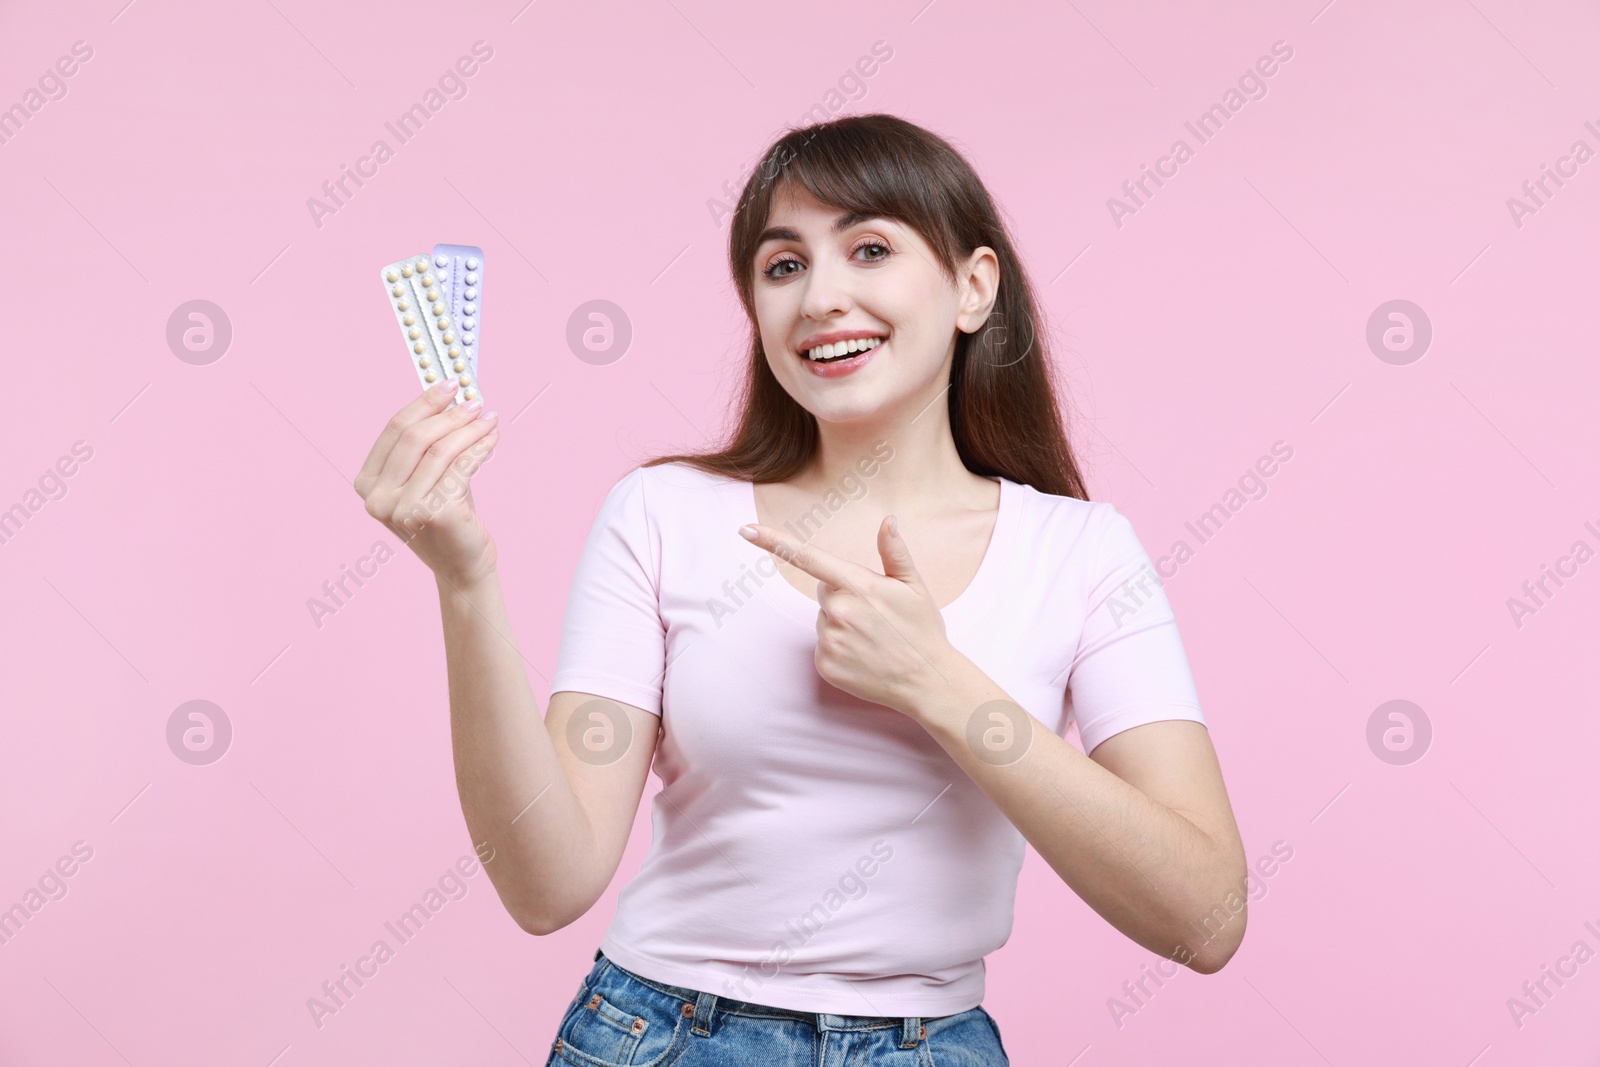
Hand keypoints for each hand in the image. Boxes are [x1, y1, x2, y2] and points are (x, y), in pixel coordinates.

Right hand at [355, 379, 500, 587]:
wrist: (462, 565)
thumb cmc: (447, 518)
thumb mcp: (428, 478)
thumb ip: (428, 445)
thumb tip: (450, 398)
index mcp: (367, 484)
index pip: (394, 430)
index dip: (423, 403)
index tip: (448, 385)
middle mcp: (377, 498)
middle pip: (414, 436)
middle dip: (448, 413)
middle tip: (474, 401)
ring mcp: (401, 508)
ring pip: (440, 450)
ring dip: (469, 429)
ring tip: (488, 419)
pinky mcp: (432, 513)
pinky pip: (460, 466)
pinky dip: (479, 447)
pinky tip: (492, 438)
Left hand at [737, 515, 963, 715]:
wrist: (928, 682)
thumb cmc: (922, 631)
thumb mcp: (914, 587)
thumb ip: (895, 553)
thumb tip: (888, 521)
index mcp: (858, 585)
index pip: (808, 557)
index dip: (774, 542)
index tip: (746, 530)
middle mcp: (838, 611)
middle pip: (825, 592)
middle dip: (845, 597)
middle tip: (876, 616)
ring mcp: (828, 640)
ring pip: (824, 620)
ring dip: (842, 624)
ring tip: (873, 639)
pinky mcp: (823, 665)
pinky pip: (822, 646)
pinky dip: (839, 648)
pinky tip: (864, 656)